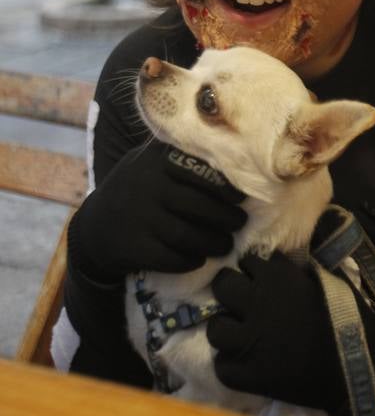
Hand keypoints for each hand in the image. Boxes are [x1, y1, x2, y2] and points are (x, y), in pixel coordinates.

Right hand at [68, 141, 246, 281]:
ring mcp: (139, 218)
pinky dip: (191, 260)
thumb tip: (230, 158)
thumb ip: (179, 156)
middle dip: (226, 217)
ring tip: (226, 244)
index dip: (224, 186)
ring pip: (188, 234)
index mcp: (154, 162)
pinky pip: (172, 257)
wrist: (93, 228)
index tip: (240, 197)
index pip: (198, 171)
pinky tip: (199, 258)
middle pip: (198, 205)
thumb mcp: (148, 162)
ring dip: (214, 242)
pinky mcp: (134, 248)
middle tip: (239, 222)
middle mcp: (146, 187)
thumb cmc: (134, 190)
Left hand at [207, 251, 345, 412]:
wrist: (358, 366)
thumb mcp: (323, 279)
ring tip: (241, 334)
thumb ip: (293, 270)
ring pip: (216, 328)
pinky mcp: (247, 375)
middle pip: (223, 286)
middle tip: (241, 302)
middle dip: (231, 290)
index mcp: (276, 278)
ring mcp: (249, 341)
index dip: (253, 270)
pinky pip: (221, 365)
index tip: (259, 279)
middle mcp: (257, 304)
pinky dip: (231, 364)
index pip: (247, 261)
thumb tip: (275, 260)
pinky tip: (246, 362)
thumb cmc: (347, 318)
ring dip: (227, 328)